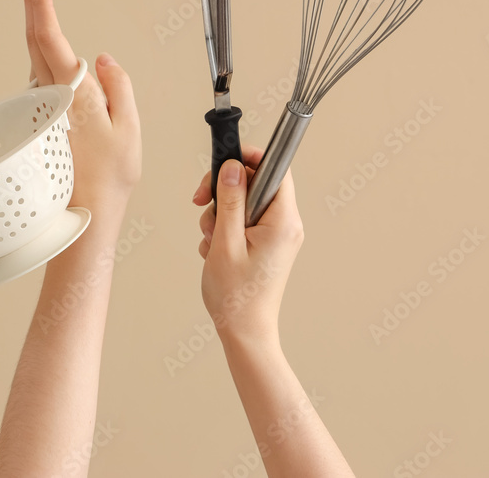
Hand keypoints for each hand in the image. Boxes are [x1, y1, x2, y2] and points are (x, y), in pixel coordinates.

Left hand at [24, 0, 141, 210]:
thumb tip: (105, 60)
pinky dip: (47, 67)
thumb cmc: (107, 180)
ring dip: (40, 36)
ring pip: (37, 63)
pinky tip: (55, 69)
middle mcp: (48, 98)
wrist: (83, 218)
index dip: (39, 2)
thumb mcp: (129, 129)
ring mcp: (39, 111)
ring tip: (42, 8)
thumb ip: (119, 88)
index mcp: (71, 93)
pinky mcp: (37, 123)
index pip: (48, 37)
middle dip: (32, 3)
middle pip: (34, 41)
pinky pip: (42, 85)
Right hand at [192, 147, 303, 340]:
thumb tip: (233, 167)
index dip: (250, 157)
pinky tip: (216, 250)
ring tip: (212, 240)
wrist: (244, 332)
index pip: (275, 168)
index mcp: (283, 221)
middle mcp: (286, 225)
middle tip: (202, 202)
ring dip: (221, 214)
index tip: (226, 159)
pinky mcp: (266, 245)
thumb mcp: (225, 242)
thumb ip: (230, 201)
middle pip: (254, 183)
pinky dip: (225, 229)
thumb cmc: (236, 296)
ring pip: (244, 202)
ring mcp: (277, 235)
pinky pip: (244, 221)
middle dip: (225, 191)